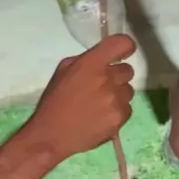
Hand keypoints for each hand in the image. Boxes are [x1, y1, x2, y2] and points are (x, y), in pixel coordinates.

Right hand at [26, 34, 135, 165]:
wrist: (51, 135)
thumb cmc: (54, 100)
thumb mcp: (64, 70)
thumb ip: (86, 60)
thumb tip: (104, 58)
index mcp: (92, 63)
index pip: (122, 43)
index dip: (126, 46)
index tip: (123, 53)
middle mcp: (107, 79)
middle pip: (128, 70)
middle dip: (116, 76)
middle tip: (101, 86)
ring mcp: (116, 99)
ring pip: (128, 91)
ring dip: (117, 94)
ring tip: (99, 105)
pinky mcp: (120, 118)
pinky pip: (127, 108)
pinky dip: (117, 111)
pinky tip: (101, 117)